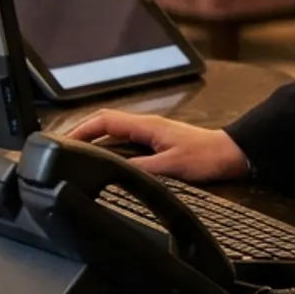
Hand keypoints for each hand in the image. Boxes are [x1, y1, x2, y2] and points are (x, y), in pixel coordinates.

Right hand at [63, 110, 248, 182]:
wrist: (231, 155)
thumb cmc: (207, 157)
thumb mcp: (172, 167)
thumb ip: (143, 170)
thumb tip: (114, 173)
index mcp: (146, 125)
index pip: (105, 120)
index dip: (81, 130)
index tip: (64, 142)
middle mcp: (146, 127)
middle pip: (105, 125)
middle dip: (81, 135)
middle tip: (63, 151)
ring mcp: (151, 135)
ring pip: (114, 135)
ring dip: (94, 142)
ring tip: (77, 157)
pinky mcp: (156, 146)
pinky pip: (125, 144)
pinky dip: (109, 151)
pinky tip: (105, 164)